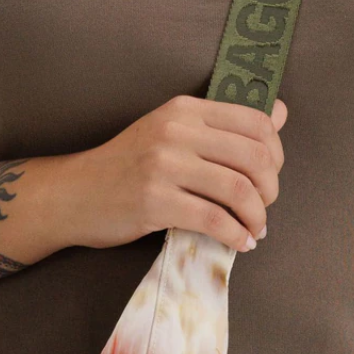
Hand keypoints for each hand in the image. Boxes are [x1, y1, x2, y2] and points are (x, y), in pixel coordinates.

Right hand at [57, 93, 287, 254]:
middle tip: (264, 207)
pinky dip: (235, 235)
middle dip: (271, 189)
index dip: (276, 153)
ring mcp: (164, 166)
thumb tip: (279, 113)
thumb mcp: (172, 132)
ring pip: (239, 190)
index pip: (256, 122)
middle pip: (254, 157)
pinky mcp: (155, 202)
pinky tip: (239, 242)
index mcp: (185, 110)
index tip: (271, 175)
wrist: (74, 194)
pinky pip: (214, 220)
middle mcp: (176, 131)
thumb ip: (223, 124)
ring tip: (255, 229)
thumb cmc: (126, 166)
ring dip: (257, 216)